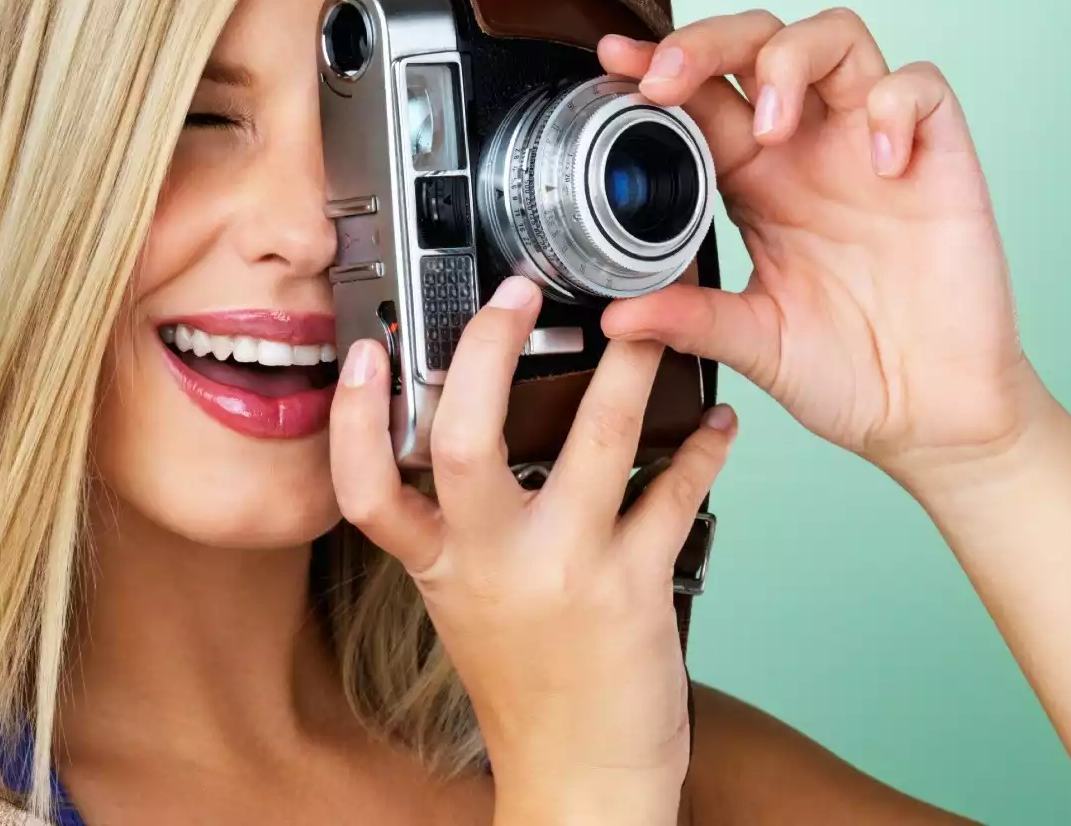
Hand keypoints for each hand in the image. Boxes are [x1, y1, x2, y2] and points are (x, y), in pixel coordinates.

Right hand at [327, 274, 736, 823]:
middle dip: (488, 351)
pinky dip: (704, 447)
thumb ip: (458, 526)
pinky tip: (717, 423)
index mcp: (441, 566)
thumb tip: (469, 431)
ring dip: (629, 370)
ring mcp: (567, 571)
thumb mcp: (465, 603)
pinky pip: (676, 491)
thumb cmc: (530, 690)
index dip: (354, 418)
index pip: (366, 490)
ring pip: (599, 442)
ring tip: (650, 326)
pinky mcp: (637, 586)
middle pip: (466, 440)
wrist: (585, 778)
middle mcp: (494, 563)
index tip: (365, 352)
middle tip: (518, 292)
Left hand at [597, 10, 1048, 485]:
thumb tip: (615, 316)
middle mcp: (810, 148)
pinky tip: (882, 163)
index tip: (613, 60)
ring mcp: (874, 145)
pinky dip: (897, 104)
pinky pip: (922, 88)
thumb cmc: (850, 373)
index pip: (702, 95)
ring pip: (836, 36)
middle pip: (758, 41)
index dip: (658, 65)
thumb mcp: (755, 344)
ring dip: (790, 58)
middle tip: (668, 78)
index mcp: (755, 181)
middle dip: (707, 41)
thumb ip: (691, 320)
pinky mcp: (940, 159)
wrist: (932, 415)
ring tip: (771, 125)